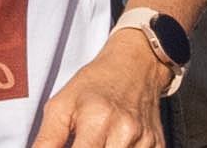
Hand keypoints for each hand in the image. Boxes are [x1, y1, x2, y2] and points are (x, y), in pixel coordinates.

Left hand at [32, 33, 168, 146]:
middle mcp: (125, 131)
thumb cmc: (94, 84)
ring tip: (96, 140)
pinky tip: (113, 142)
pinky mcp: (158, 145)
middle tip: (80, 142)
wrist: (134, 67)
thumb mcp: (60, 105)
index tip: (68, 147)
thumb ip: (48, 138)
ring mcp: (145, 141)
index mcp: (97, 119)